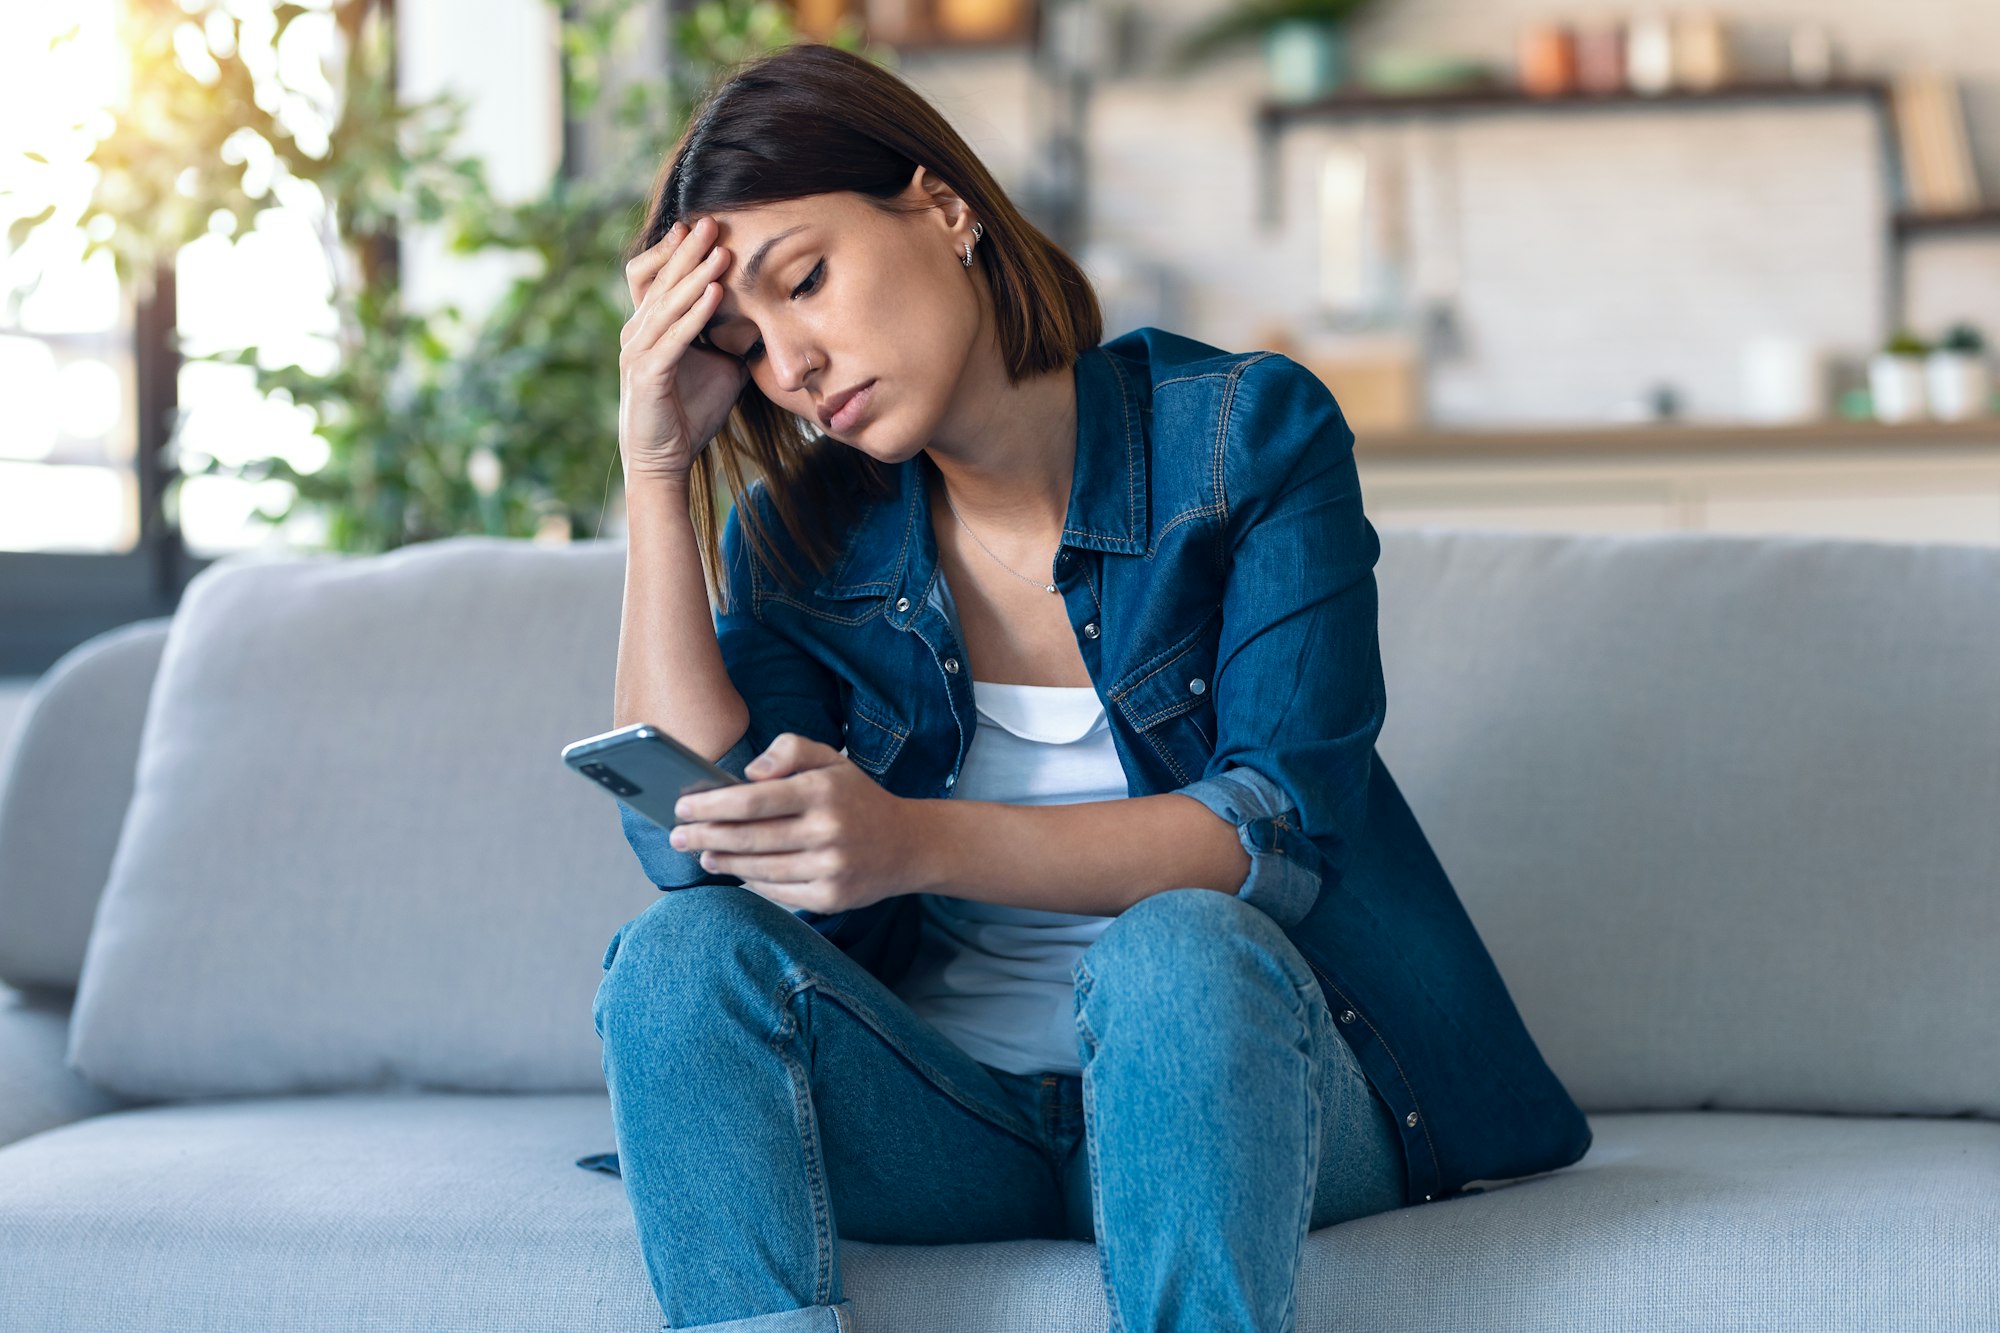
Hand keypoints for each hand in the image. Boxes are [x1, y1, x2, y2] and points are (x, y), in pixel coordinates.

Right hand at [617, 214, 751, 485]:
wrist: (665, 461)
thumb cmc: (689, 414)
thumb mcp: (717, 367)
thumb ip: (731, 339)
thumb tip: (765, 318)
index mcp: (648, 326)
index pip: (655, 275)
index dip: (675, 250)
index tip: (703, 226)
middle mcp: (636, 333)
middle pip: (661, 280)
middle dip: (688, 250)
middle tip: (712, 221)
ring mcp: (638, 352)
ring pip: (668, 303)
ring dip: (696, 275)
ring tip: (720, 250)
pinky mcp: (648, 374)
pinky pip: (674, 337)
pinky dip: (695, 313)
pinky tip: (716, 293)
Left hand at [666, 733, 929, 915]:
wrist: (908, 845)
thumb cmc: (858, 799)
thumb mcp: (831, 759)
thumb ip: (789, 750)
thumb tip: (748, 774)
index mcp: (823, 791)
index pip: (755, 800)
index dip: (713, 806)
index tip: (683, 806)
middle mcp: (827, 830)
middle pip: (750, 837)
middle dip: (705, 836)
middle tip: (677, 836)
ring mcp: (830, 868)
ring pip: (759, 868)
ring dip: (723, 861)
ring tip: (701, 853)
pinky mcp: (831, 898)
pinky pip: (778, 892)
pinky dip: (751, 882)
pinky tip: (734, 870)